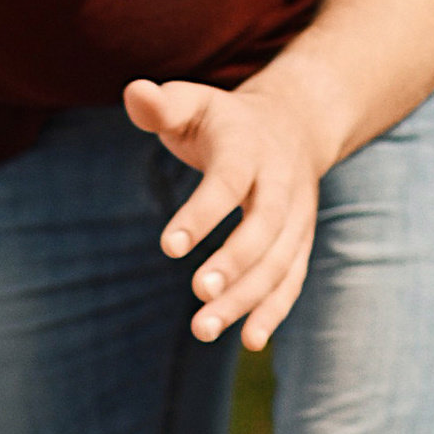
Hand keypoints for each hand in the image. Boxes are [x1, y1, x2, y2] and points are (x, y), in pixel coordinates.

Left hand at [124, 72, 325, 351]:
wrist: (295, 123)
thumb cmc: (222, 120)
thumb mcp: (193, 103)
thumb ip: (162, 105)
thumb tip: (135, 92)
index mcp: (249, 146)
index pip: (228, 182)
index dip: (201, 214)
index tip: (168, 248)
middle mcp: (280, 182)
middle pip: (265, 227)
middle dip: (235, 263)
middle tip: (198, 294)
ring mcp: (296, 216)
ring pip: (279, 261)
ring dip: (246, 298)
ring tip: (204, 329)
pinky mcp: (299, 242)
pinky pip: (291, 280)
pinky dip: (273, 311)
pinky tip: (248, 341)